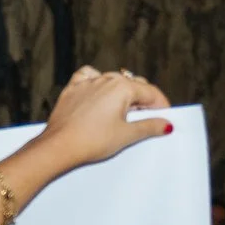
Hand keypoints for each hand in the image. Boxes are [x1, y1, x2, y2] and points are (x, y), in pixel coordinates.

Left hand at [31, 66, 173, 170]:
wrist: (59, 146)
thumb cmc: (91, 141)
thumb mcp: (127, 135)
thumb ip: (149, 127)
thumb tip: (166, 124)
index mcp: (122, 87)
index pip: (150, 92)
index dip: (162, 106)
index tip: (166, 117)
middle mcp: (105, 79)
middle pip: (133, 85)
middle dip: (143, 100)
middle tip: (148, 119)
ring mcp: (87, 82)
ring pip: (112, 80)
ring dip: (122, 93)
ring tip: (124, 111)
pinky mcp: (73, 89)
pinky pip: (89, 78)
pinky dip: (97, 83)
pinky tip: (99, 94)